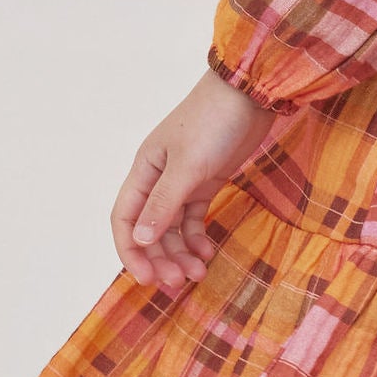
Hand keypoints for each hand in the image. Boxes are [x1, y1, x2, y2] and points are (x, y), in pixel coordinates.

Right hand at [110, 70, 281, 295]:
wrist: (252, 93)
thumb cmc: (214, 122)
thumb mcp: (188, 165)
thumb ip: (164, 204)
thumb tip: (140, 239)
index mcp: (143, 171)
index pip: (124, 219)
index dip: (131, 252)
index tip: (146, 278)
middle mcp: (158, 179)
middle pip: (149, 229)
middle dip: (160, 258)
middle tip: (178, 283)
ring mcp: (182, 181)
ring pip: (173, 228)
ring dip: (181, 253)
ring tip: (198, 273)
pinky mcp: (207, 181)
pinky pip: (195, 218)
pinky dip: (198, 238)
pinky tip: (208, 254)